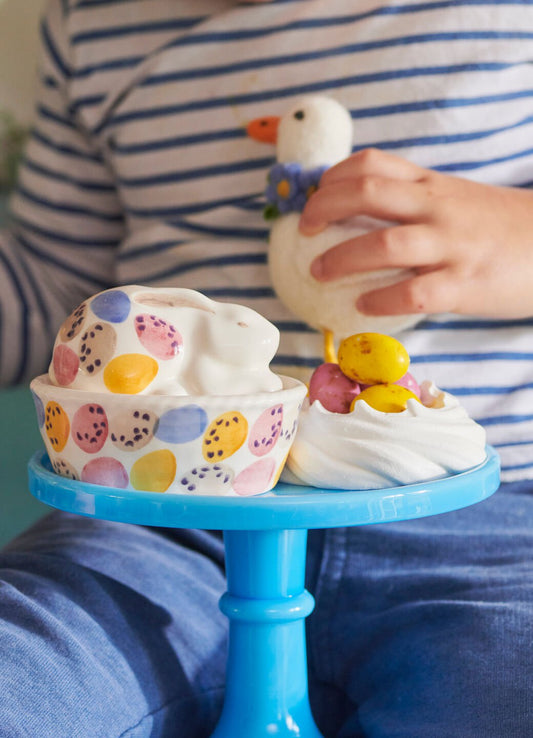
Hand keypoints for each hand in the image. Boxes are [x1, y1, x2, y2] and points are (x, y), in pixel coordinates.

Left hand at [299, 148, 532, 318]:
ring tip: (319, 272)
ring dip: (341, 257)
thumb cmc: (499, 226)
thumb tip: (360, 216)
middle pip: (367, 193)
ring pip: (385, 244)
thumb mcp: (456, 199)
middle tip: (305, 230)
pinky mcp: (464, 284)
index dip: (332, 177)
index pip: (372, 164)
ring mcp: (451, 245)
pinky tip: (362, 305)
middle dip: (324, 208)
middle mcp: (437, 208)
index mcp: (432, 185)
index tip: (314, 194)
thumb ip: (413, 201)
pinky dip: (381, 299)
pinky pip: (413, 292)